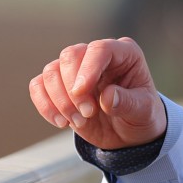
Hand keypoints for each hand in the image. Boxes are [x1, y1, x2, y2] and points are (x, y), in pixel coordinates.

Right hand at [29, 38, 165, 149]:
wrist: (129, 134)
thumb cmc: (141, 116)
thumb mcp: (144, 112)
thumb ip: (128, 103)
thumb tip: (107, 97)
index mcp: (125, 53)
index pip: (100, 49)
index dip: (88, 68)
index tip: (81, 92)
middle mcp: (98, 56)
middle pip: (71, 55)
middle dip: (73, 88)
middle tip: (88, 113)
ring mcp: (76, 69)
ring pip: (51, 71)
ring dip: (60, 100)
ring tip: (78, 121)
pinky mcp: (59, 85)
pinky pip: (38, 85)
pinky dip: (45, 105)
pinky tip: (61, 122)